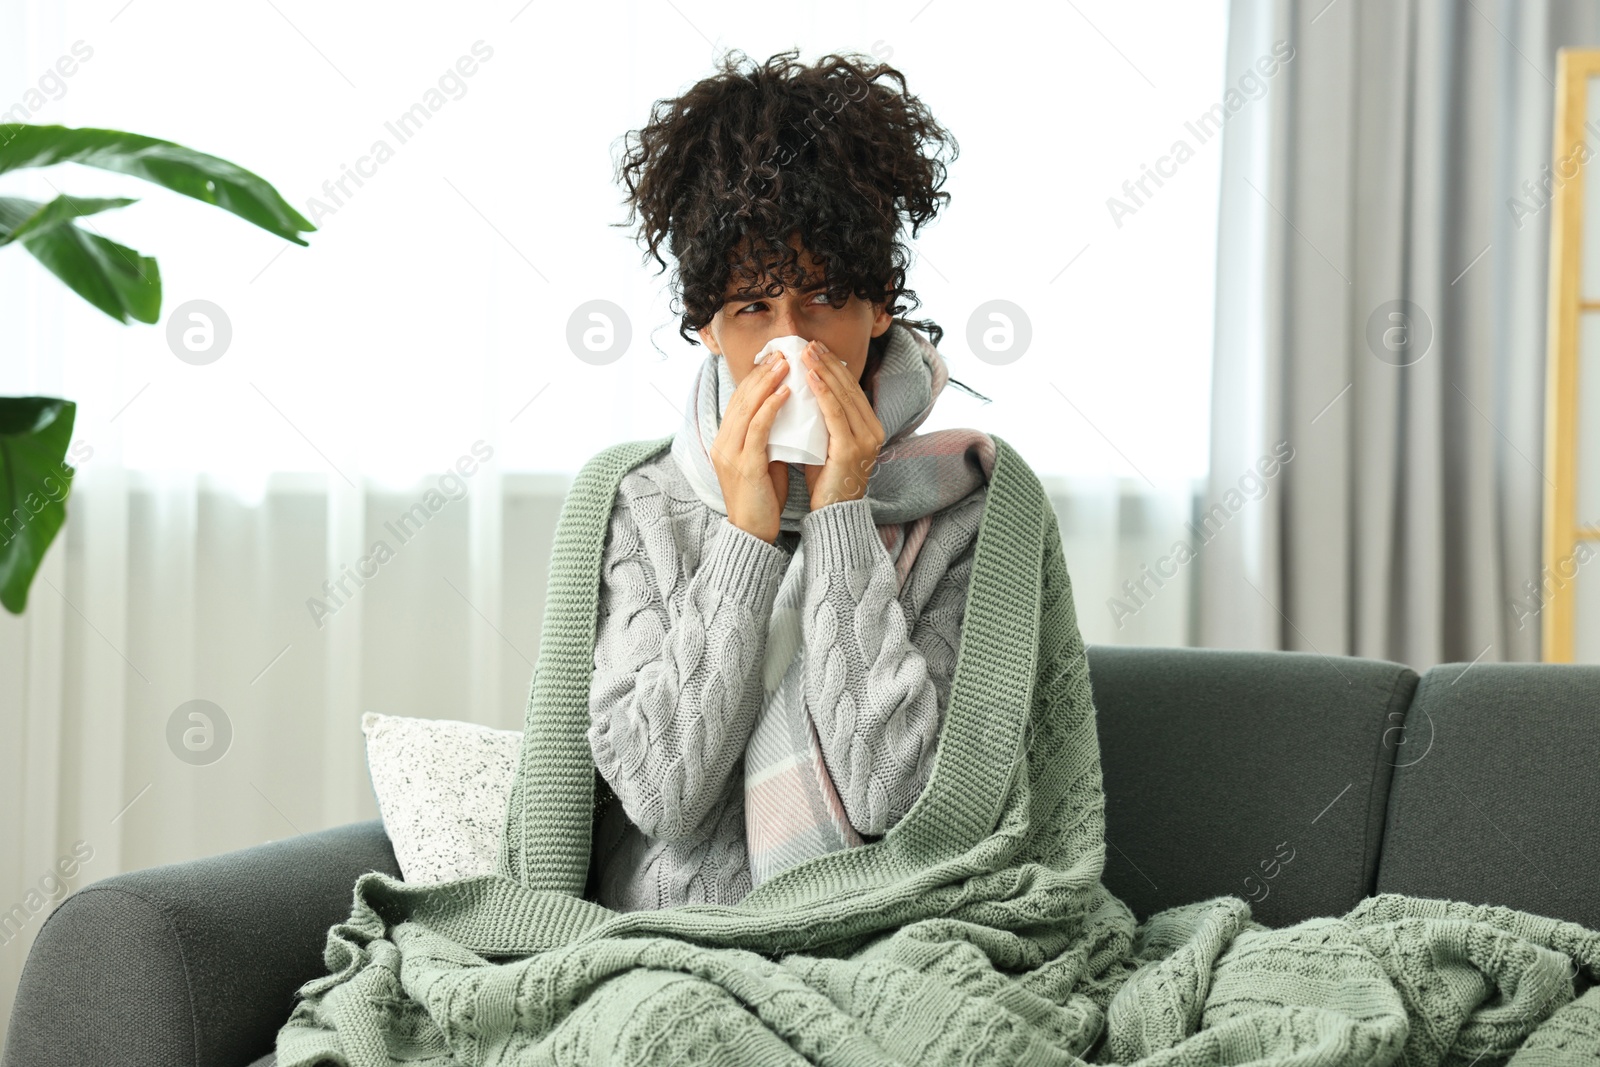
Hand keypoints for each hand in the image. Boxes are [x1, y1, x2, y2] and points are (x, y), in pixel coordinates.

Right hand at [710, 350, 791, 543]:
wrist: (753, 532)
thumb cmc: (763, 497)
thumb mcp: (764, 459)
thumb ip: (769, 437)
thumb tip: (788, 413)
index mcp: (725, 440)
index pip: (738, 399)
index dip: (755, 377)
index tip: (774, 358)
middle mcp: (723, 442)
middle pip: (741, 397)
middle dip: (762, 372)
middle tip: (782, 352)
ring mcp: (731, 453)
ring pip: (747, 408)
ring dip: (768, 382)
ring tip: (786, 363)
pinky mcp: (745, 465)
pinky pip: (758, 429)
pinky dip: (771, 407)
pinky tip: (786, 393)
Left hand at [799, 340, 884, 509]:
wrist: (833, 514)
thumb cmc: (827, 482)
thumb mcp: (827, 444)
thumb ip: (824, 422)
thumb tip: (804, 396)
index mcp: (870, 428)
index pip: (851, 389)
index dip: (835, 366)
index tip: (817, 349)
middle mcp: (873, 431)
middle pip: (849, 387)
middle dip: (828, 362)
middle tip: (809, 343)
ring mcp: (864, 440)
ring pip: (843, 396)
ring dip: (823, 370)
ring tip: (807, 353)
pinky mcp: (850, 449)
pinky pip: (835, 414)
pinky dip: (823, 392)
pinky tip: (810, 377)